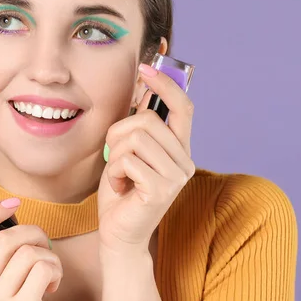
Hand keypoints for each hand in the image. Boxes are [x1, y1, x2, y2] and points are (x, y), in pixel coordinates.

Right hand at [0, 198, 62, 300]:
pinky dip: (55, 270)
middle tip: (44, 242)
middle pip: (5, 239)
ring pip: (28, 253)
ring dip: (49, 254)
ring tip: (50, 269)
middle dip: (33, 231)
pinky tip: (52, 285)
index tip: (13, 202)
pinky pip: (43, 269)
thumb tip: (3, 212)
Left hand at [98, 63, 195, 253]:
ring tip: (120, 174)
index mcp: (179, 148)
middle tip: (115, 156)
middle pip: (148, 120)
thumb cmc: (122, 191)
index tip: (145, 67)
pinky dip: (115, 172)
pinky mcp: (162, 189)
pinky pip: (127, 161)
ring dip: (116, 154)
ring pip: (135, 138)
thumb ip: (139, 126)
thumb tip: (144, 89)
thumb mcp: (130, 152)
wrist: (119, 233)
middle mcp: (185, 160)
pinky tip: (121, 188)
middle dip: (119, 132)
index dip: (165, 84)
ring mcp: (176, 176)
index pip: (183, 107)